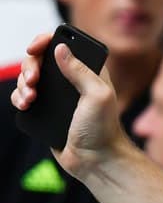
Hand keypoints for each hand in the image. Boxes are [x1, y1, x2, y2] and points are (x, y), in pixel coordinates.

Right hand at [10, 35, 127, 181]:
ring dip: (23, 84)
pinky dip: (20, 97)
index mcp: (89, 72)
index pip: (63, 46)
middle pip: (40, 60)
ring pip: (29, 78)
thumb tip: (60, 48)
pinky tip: (24, 104)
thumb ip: (81, 71)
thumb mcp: (97, 96)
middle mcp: (72, 81)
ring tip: (29, 98)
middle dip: (30, 67)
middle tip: (33, 81)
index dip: (45, 41)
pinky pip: (25, 97)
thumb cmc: (103, 130)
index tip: (34, 48)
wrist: (97, 160)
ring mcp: (58, 96)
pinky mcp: (47, 111)